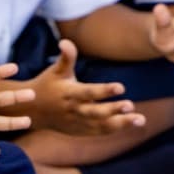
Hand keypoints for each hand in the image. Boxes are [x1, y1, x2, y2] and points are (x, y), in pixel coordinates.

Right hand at [28, 39, 144, 134]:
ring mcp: (77, 123)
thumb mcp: (56, 71)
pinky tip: (133, 122)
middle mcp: (73, 110)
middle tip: (130, 105)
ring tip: (140, 119)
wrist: (33, 111)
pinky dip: (115, 129)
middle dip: (113, 110)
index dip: (104, 91)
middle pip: (95, 112)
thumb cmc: (48, 85)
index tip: (121, 87)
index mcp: (68, 93)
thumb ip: (66, 57)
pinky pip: (100, 132)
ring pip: (101, 125)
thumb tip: (65, 41)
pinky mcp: (80, 131)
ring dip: (121, 123)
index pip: (88, 92)